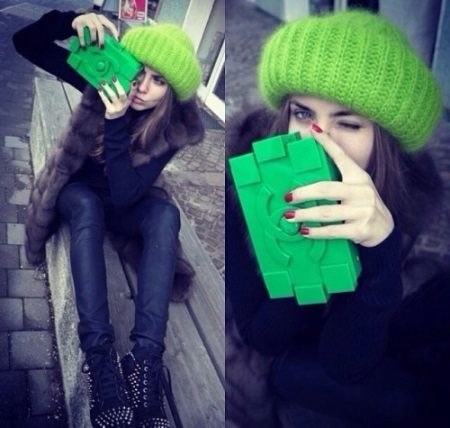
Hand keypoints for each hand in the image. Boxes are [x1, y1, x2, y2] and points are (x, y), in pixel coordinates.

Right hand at [72, 13, 118, 47]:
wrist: (75, 21)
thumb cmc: (89, 27)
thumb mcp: (97, 28)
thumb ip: (103, 34)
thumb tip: (111, 46)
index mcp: (102, 19)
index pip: (110, 25)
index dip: (114, 33)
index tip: (117, 41)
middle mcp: (95, 17)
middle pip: (101, 28)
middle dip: (101, 39)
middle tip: (101, 48)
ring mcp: (87, 18)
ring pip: (92, 29)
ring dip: (93, 38)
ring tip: (92, 45)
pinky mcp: (79, 22)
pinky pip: (82, 32)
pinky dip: (83, 40)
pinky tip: (84, 46)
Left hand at [98, 78, 136, 119]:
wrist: (115, 120)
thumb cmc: (119, 106)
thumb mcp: (124, 101)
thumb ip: (125, 93)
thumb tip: (120, 79)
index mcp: (128, 101)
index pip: (132, 94)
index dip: (134, 88)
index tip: (134, 81)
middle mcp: (124, 104)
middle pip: (122, 93)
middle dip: (118, 85)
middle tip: (113, 78)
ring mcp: (117, 107)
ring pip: (113, 96)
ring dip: (107, 88)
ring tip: (102, 82)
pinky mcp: (110, 110)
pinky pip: (106, 101)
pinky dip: (102, 94)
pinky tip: (99, 89)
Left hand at [284, 124, 393, 246]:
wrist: (385, 231)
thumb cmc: (362, 207)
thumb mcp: (355, 190)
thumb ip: (337, 183)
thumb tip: (305, 181)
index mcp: (358, 177)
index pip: (341, 156)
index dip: (328, 143)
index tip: (313, 130)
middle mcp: (362, 191)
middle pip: (326, 189)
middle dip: (303, 193)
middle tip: (287, 197)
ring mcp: (363, 211)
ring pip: (326, 212)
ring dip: (304, 215)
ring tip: (289, 216)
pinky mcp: (360, 229)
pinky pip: (332, 230)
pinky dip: (316, 232)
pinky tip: (305, 232)